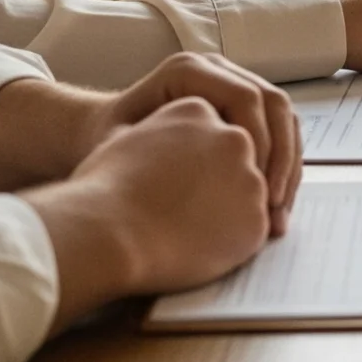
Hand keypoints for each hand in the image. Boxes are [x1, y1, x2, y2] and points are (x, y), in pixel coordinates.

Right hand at [23, 95, 274, 324]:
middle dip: (221, 184)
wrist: (110, 232)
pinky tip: (201, 250)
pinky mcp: (257, 218)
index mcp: (197, 111)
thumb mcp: (128, 141)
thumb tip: (171, 150)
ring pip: (248, 195)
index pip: (209, 133)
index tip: (182, 185)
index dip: (197, 162)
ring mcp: (250, 177)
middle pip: (235, 161)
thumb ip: (161, 135)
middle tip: (193, 212)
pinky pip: (253, 230)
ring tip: (190, 234)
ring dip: (228, 213)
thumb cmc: (104, 192)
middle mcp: (232, 137)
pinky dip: (233, 242)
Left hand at [89, 52, 301, 235]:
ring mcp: (234, 85)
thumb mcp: (121, 144)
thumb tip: (203, 178)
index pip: (247, 97)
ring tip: (278, 212)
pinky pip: (277, 132)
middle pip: (274, 104)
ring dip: (288, 165)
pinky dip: (282, 167)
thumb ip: (158, 152)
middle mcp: (218, 70)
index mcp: (190, 70)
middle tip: (274, 204)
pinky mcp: (243, 108)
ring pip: (283, 119)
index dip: (261, 144)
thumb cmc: (107, 141)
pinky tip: (274, 204)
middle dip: (282, 157)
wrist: (101, 132)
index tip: (256, 192)